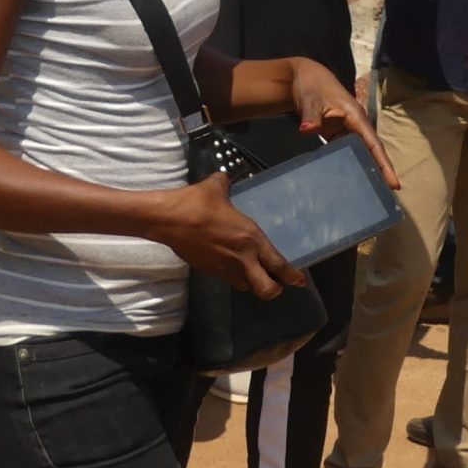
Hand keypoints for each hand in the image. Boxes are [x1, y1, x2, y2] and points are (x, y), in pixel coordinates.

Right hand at [158, 173, 302, 299]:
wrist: (168, 220)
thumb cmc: (196, 203)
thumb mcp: (216, 188)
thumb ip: (226, 184)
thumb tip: (225, 178)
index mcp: (251, 239)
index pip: (278, 264)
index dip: (291, 276)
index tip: (299, 280)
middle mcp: (242, 258)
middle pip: (267, 289)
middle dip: (275, 289)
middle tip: (277, 282)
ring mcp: (225, 268)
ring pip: (246, 286)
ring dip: (252, 282)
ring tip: (253, 272)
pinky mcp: (209, 271)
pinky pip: (228, 278)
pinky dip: (233, 275)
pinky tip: (229, 262)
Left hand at [288, 60, 398, 187]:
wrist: (304, 79)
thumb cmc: (312, 87)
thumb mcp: (311, 101)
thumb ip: (311, 117)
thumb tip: (307, 130)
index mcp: (356, 117)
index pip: (374, 144)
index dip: (384, 164)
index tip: (394, 182)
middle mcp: (357, 126)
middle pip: (372, 152)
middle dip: (381, 171)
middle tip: (388, 196)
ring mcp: (348, 130)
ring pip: (362, 153)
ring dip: (368, 170)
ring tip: (374, 194)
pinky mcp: (339, 134)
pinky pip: (349, 152)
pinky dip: (352, 165)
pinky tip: (352, 180)